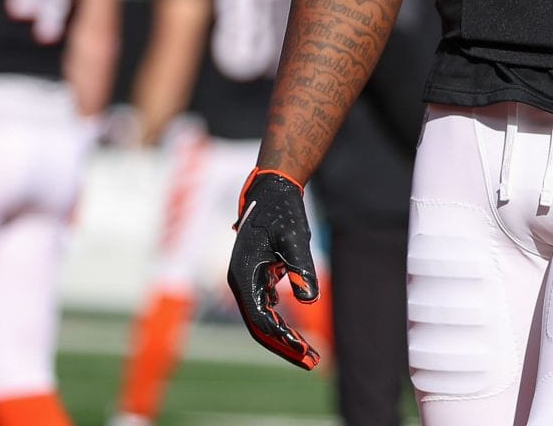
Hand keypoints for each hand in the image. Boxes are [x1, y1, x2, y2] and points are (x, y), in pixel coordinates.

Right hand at [227, 169, 321, 369]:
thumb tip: (308, 299)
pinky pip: (265, 308)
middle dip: (284, 346)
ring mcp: (247, 280)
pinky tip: (296, 334)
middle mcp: (241, 282)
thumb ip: (300, 268)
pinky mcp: (256, 277)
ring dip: (283, 337)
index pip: (259, 318)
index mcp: (244, 275)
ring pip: (262, 319)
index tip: (304, 351)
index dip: (281, 337)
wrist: (273, 189)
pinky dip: (280, 322)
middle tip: (311, 362)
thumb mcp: (295, 239)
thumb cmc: (283, 212)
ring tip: (309, 355)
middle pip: (259, 326)